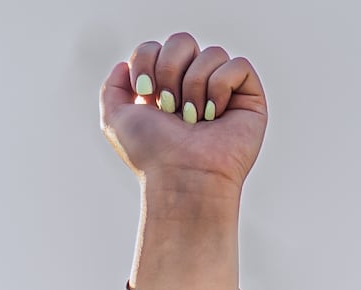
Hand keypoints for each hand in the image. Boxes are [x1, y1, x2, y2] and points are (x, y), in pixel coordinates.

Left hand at [99, 34, 267, 193]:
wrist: (181, 177)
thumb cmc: (152, 154)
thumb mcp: (115, 120)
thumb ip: (112, 89)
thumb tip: (125, 65)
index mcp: (163, 87)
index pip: (155, 47)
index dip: (146, 61)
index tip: (145, 92)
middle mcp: (192, 84)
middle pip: (182, 41)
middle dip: (168, 70)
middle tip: (168, 105)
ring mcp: (222, 89)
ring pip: (211, 53)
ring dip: (193, 87)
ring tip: (192, 118)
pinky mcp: (248, 96)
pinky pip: (237, 65)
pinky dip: (220, 88)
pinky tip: (214, 115)